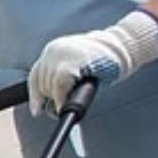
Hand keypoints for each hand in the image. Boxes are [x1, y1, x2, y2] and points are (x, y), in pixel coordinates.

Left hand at [27, 10, 157, 116]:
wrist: (121, 47)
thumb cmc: (103, 60)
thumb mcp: (76, 65)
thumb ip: (62, 75)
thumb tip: (51, 100)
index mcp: (54, 51)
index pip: (35, 75)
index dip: (35, 96)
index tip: (37, 111)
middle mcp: (54, 50)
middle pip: (42, 83)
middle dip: (49, 101)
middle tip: (59, 110)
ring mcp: (62, 54)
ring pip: (49, 86)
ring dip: (57, 101)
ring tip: (67, 105)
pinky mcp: (73, 61)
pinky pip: (60, 86)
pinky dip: (62, 99)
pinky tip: (66, 105)